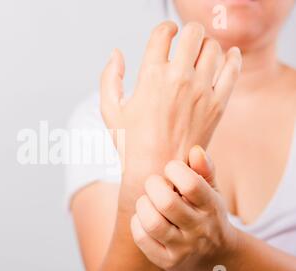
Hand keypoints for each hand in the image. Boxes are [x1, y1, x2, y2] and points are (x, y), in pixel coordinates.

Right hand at [100, 21, 241, 178]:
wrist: (158, 171)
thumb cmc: (131, 142)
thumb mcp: (110, 110)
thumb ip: (109, 77)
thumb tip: (117, 52)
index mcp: (150, 76)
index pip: (163, 32)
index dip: (165, 29)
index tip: (167, 34)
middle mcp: (178, 79)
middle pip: (193, 32)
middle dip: (188, 31)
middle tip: (185, 40)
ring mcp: (200, 91)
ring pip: (214, 47)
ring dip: (206, 44)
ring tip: (200, 54)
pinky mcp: (217, 104)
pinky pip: (233, 69)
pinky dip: (232, 57)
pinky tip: (228, 55)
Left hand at [130, 146, 238, 270]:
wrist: (218, 257)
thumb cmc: (208, 214)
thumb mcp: (212, 192)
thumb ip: (204, 170)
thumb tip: (195, 150)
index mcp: (211, 207)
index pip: (191, 184)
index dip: (174, 169)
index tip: (170, 168)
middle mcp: (199, 229)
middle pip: (167, 203)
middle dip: (153, 186)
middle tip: (154, 184)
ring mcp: (183, 248)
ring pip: (153, 223)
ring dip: (143, 205)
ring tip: (146, 201)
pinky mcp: (167, 261)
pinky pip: (142, 239)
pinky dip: (136, 224)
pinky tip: (142, 218)